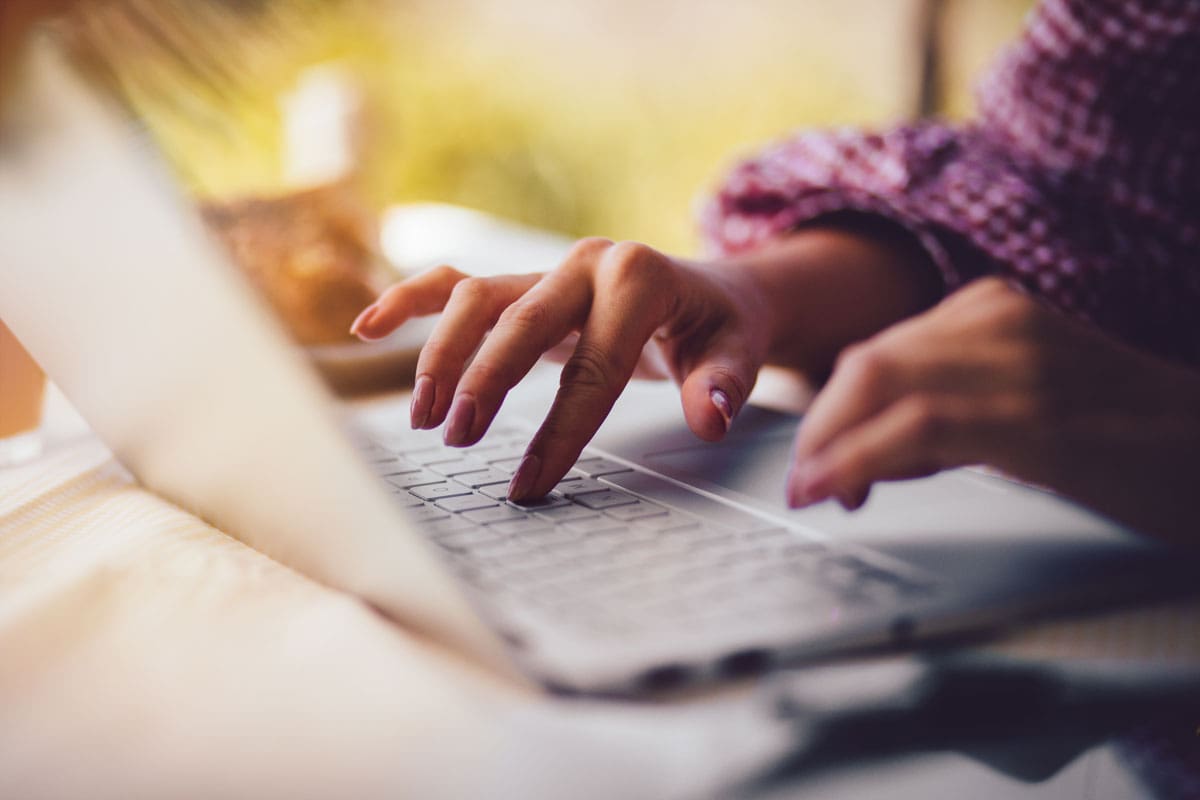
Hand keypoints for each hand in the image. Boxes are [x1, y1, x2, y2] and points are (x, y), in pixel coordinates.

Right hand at [354, 218, 939, 501]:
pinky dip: (410, 301)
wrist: (713, 292)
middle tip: (460, 439)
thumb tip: (708, 418)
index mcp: (639, 278)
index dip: (562, 428)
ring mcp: (548, 269)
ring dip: (444, 354)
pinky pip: (456, 284)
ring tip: (428, 419)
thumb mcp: (738, 354)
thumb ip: (723, 385)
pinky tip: (368, 329)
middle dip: (487, 379)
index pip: (593, 363)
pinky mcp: (523, 281)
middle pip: (520, 319)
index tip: (532, 483)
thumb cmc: (722, 329)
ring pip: (477, 298)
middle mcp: (586, 263)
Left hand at [788, 277, 1199, 544]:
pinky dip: (858, 459)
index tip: (820, 462)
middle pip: (866, 365)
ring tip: (811, 490)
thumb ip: (954, 409)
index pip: (880, 353)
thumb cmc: (1130, 436)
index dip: (834, 412)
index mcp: (995, 310)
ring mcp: (1017, 363)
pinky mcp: (1033, 416)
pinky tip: (838, 489)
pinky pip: (916, 429)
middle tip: (805, 480)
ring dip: (828, 445)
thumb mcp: (1027, 400)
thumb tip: (875, 455)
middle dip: (820, 428)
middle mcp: (999, 321)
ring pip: (877, 385)